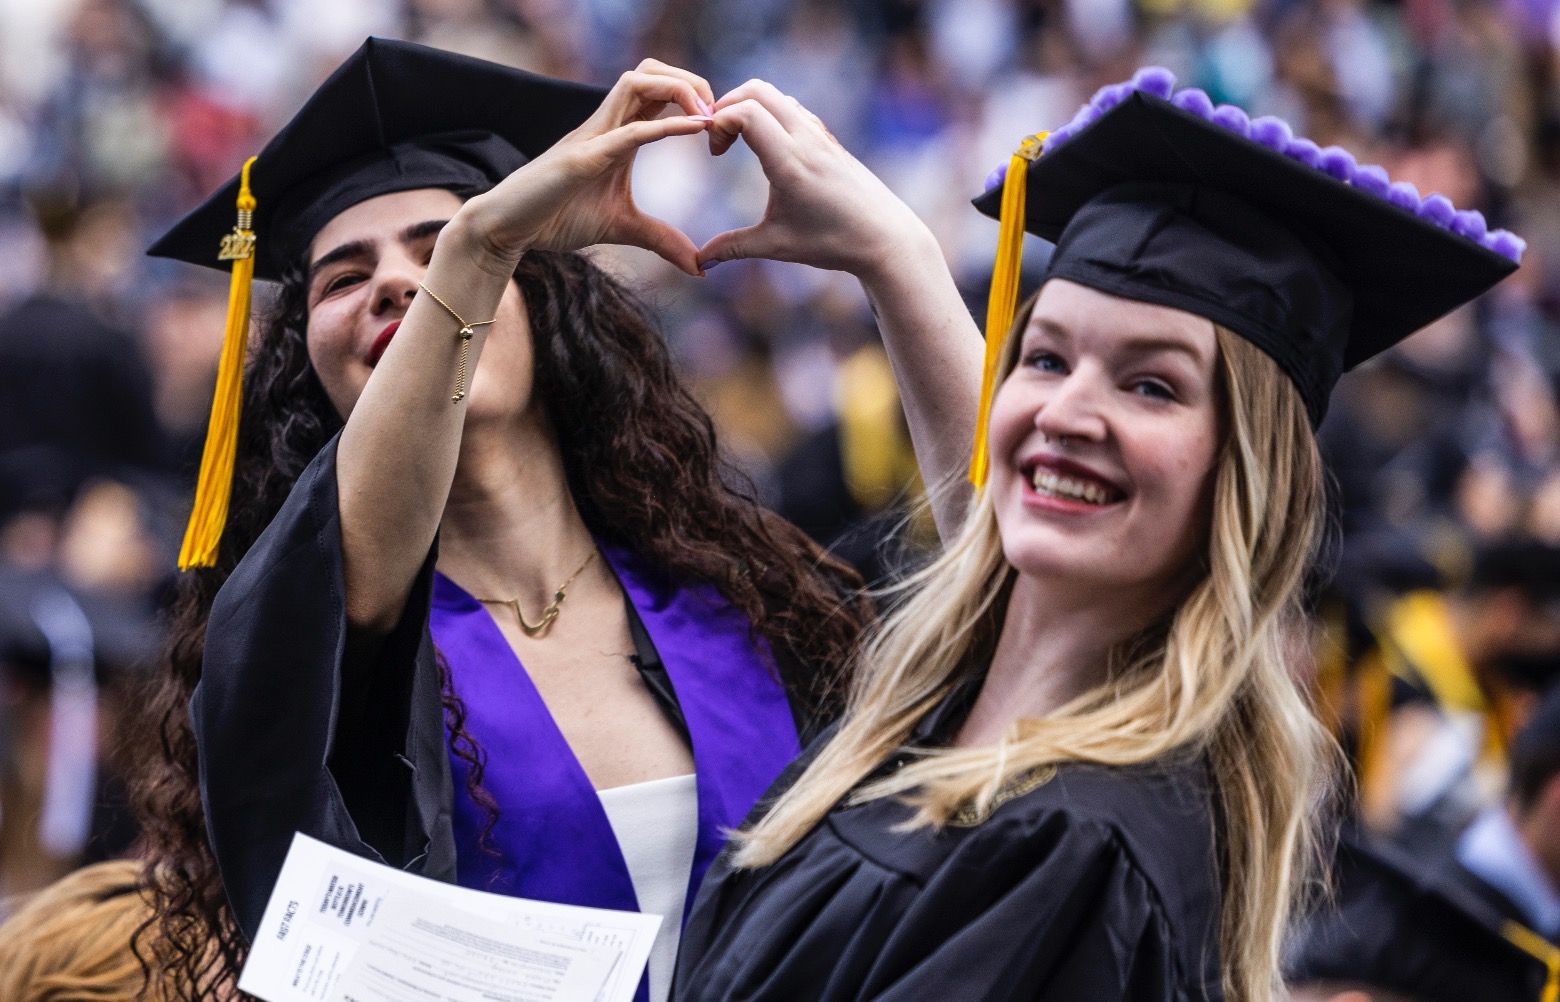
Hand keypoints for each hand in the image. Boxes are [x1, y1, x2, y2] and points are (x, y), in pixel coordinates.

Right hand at [459, 60, 714, 276]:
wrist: (510, 230)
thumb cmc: (557, 219)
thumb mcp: (623, 229)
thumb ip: (661, 240)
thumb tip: (700, 268)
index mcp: (618, 133)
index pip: (659, 90)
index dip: (694, 97)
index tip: (721, 128)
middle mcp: (606, 124)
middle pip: (652, 70)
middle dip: (691, 81)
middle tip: (718, 115)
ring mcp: (593, 136)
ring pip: (638, 80)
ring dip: (678, 89)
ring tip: (706, 117)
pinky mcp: (581, 159)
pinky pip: (626, 131)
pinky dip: (662, 126)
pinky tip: (692, 130)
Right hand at [698, 80, 934, 281]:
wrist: (886, 237)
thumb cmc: (833, 242)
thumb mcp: (777, 246)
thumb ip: (733, 248)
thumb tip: (699, 262)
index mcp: (790, 161)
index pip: (745, 112)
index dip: (718, 123)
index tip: (713, 153)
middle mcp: (805, 139)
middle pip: (757, 90)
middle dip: (727, 106)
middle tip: (717, 141)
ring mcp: (819, 134)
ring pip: (775, 95)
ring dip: (748, 107)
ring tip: (737, 143)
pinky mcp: (827, 138)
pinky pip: (792, 108)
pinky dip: (769, 114)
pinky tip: (765, 149)